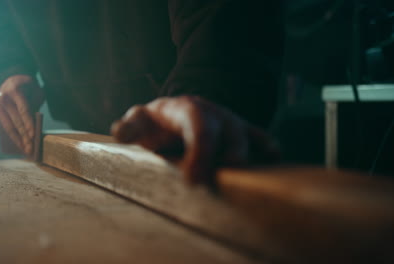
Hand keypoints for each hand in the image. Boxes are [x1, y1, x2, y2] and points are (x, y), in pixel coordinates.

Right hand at [0, 75, 43, 154]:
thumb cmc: (28, 87)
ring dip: (18, 139)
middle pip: (16, 120)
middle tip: (31, 148)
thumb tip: (34, 126)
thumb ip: (36, 105)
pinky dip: (12, 136)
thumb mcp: (36, 91)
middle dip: (24, 136)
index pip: (23, 109)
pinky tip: (19, 144)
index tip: (33, 135)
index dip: (28, 123)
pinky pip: (5, 126)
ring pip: (8, 126)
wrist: (11, 79)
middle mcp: (3, 98)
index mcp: (14, 90)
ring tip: (25, 150)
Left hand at [111, 96, 279, 184]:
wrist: (171, 115)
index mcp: (185, 109)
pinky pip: (259, 134)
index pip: (197, 124)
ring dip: (246, 154)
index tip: (194, 180)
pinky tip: (274, 159)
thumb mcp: (138, 121)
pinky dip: (268, 146)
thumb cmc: (154, 123)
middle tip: (216, 183)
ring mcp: (228, 120)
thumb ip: (130, 127)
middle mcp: (211, 111)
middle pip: (227, 128)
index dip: (200, 150)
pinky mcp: (239, 131)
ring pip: (245, 133)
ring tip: (241, 177)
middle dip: (226, 155)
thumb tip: (119, 132)